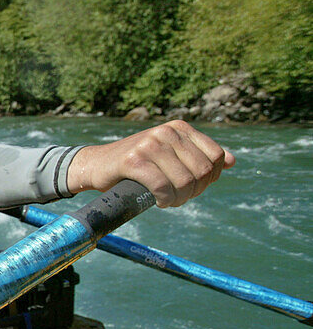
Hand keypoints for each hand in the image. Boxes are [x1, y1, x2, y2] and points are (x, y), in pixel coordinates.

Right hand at [67, 120, 234, 207]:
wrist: (96, 165)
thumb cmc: (136, 164)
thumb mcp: (170, 154)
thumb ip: (198, 156)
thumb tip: (232, 161)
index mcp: (179, 128)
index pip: (216, 157)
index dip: (210, 179)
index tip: (192, 187)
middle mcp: (166, 132)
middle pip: (203, 171)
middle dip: (193, 192)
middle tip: (177, 198)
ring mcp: (149, 144)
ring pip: (184, 181)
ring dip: (178, 199)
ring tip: (167, 200)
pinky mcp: (133, 160)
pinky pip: (162, 187)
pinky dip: (163, 199)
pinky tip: (157, 200)